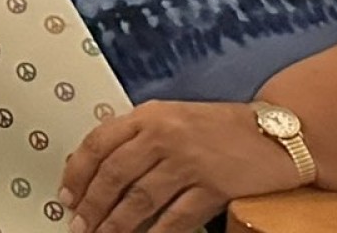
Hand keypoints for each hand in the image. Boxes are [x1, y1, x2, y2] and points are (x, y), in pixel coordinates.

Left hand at [60, 101, 298, 232]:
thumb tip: (99, 165)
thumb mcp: (168, 117)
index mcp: (147, 115)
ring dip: (117, 222)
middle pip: (114, 173)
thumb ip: (136, 136)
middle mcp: (162, 135)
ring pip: (140, 197)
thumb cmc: (216, 127)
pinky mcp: (213, 187)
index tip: (66, 193)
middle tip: (77, 224)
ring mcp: (188, 162)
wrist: (270, 133)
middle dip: (92, 203)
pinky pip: (177, 216)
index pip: (99, 142)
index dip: (77, 171)